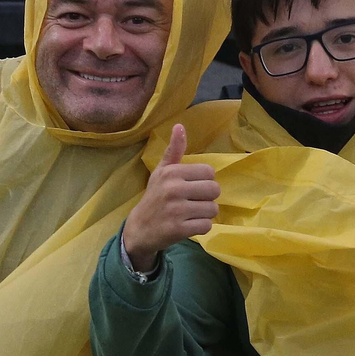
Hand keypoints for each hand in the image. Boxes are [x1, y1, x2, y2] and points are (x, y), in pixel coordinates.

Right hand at [122, 125, 219, 271]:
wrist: (140, 229)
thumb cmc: (154, 197)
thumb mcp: (161, 172)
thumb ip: (174, 150)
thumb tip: (180, 125)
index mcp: (172, 173)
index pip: (209, 172)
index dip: (204, 181)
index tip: (192, 187)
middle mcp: (174, 189)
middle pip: (214, 190)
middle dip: (208, 198)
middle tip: (193, 202)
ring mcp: (176, 211)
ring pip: (213, 209)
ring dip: (205, 214)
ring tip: (191, 214)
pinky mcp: (179, 230)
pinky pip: (207, 226)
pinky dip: (201, 227)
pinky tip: (189, 225)